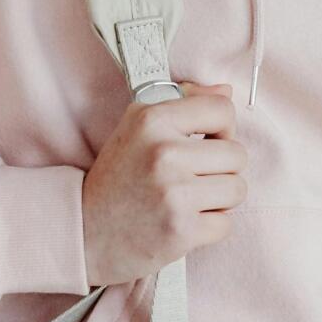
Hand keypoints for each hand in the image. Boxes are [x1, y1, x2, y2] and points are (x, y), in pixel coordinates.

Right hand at [80, 80, 246, 286]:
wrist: (84, 231)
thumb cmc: (118, 177)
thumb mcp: (138, 128)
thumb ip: (184, 103)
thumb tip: (227, 91)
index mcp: (152, 120)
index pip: (222, 110)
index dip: (222, 128)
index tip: (205, 142)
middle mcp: (163, 153)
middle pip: (237, 154)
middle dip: (222, 169)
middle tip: (192, 178)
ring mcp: (174, 193)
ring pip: (237, 189)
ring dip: (219, 199)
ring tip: (189, 200)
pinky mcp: (181, 230)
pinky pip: (226, 223)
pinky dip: (209, 226)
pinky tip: (183, 222)